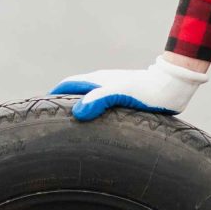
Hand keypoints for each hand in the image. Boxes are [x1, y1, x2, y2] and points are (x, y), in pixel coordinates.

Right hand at [49, 56, 208, 120]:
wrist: (172, 86)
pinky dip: (92, 113)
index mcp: (96, 80)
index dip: (51, 97)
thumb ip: (98, 101)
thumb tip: (77, 112)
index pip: (66, 86)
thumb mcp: (121, 95)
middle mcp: (101, 83)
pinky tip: (97, 128)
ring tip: (71, 129)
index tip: (38, 111)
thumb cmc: (147, 91)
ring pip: (88, 99)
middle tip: (51, 123)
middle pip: (75, 92)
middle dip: (62, 104)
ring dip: (77, 109)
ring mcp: (112, 89)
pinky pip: (101, 105)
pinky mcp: (124, 98)